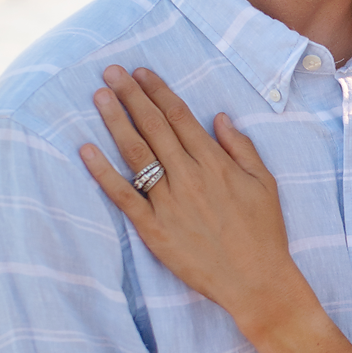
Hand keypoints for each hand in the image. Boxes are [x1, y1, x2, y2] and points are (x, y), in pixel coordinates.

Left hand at [79, 67, 302, 332]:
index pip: (179, 117)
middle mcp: (188, 176)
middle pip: (153, 127)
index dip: (158, 91)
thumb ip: (240, 148)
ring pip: (136, 153)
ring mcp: (168, 202)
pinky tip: (87, 150)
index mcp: (214, 163)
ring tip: (99, 95)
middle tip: (110, 71)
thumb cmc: (264, 233)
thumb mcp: (264, 183)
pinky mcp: (153, 229)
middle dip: (131, 96)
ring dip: (116, 121)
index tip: (141, 73)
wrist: (256, 281)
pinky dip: (103, 172)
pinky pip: (123, 195)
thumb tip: (218, 118)